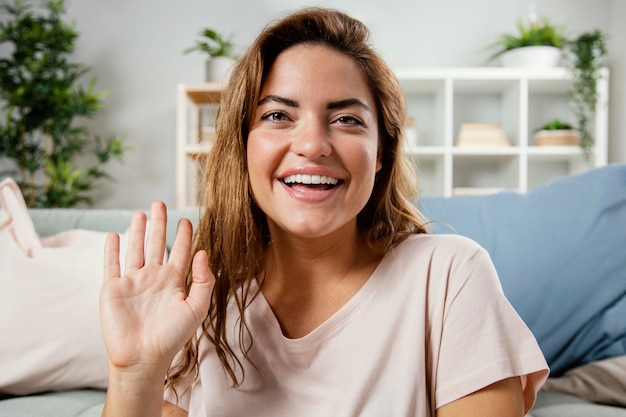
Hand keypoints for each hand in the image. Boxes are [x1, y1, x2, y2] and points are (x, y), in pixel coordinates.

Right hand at [100, 201, 213, 374]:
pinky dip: (112, 250)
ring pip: (135, 249)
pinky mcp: (112, 289)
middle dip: (159, 224)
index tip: (187, 219)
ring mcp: (132, 283)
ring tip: (140, 213)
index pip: (180, 252)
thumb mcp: (196, 308)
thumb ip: (203, 280)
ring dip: (137, 231)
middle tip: (160, 203)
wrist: (143, 358)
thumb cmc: (172, 337)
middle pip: (156, 244)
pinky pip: (111, 265)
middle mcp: (153, 278)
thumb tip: (203, 252)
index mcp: (173, 282)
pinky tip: (114, 235)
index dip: (184, 236)